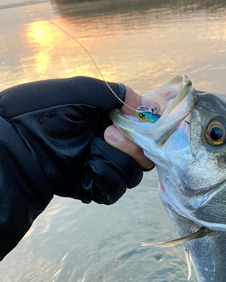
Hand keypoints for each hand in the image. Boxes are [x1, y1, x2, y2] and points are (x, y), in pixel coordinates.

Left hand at [0, 76, 148, 204]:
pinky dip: (108, 178)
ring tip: (94, 147)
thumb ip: (117, 94)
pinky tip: (91, 168)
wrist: (17, 144)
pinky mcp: (94, 187)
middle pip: (144, 154)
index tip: (146, 122)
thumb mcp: (81, 92)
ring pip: (133, 172)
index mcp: (108, 119)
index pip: (143, 128)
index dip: (149, 127)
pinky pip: (116, 189)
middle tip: (109, 133)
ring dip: (120, 159)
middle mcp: (108, 144)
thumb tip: (151, 107)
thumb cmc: (43, 112)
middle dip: (134, 144)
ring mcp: (102, 166)